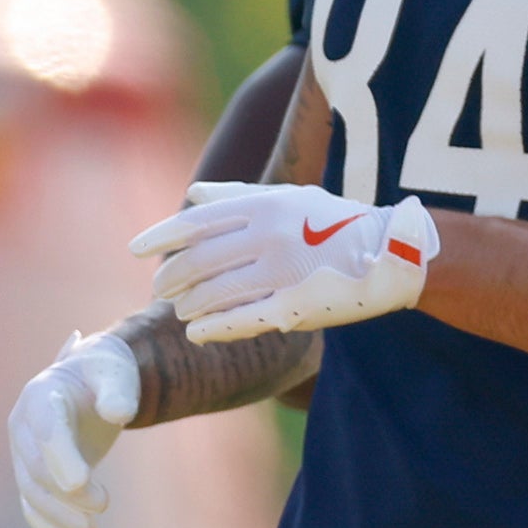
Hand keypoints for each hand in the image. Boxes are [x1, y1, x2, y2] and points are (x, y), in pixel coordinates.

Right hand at [8, 336, 138, 527]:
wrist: (91, 381)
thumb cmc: (106, 375)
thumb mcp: (117, 373)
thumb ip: (118, 390)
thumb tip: (119, 413)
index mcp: (41, 395)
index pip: (46, 430)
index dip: (60, 457)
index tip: (80, 484)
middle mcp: (23, 425)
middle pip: (35, 467)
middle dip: (66, 492)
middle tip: (104, 504)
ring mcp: (23, 452)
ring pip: (31, 492)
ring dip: (58, 515)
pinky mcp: (33, 475)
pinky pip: (32, 506)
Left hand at [134, 178, 436, 343]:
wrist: (390, 251)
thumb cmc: (334, 222)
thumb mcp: (290, 197)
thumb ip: (238, 196)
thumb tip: (193, 194)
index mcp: (265, 205)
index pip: (198, 221)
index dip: (162, 236)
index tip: (136, 249)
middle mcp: (270, 235)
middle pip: (200, 260)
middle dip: (172, 277)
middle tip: (160, 288)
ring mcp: (283, 272)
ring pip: (216, 292)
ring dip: (190, 304)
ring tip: (179, 310)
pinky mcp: (296, 306)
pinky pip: (243, 319)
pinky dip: (214, 327)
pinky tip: (195, 333)